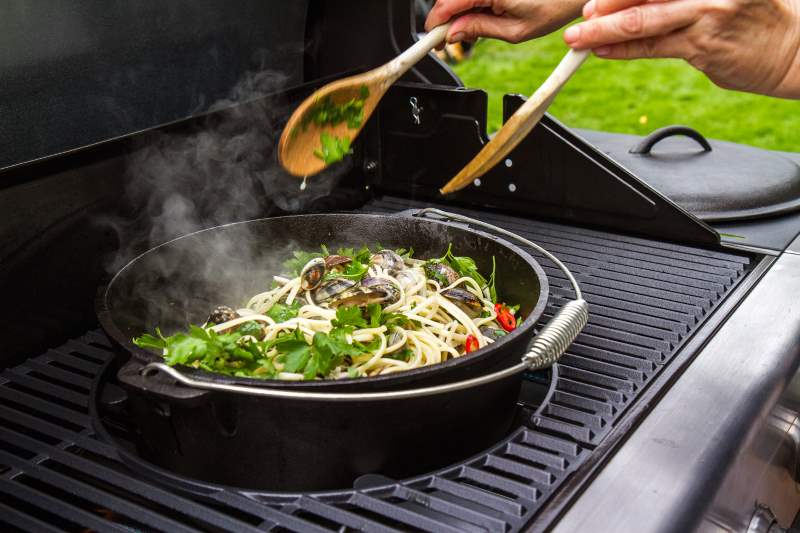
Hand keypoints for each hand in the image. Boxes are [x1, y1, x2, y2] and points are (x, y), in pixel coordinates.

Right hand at [425, 0, 584, 43]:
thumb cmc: (554, 4)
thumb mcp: (515, 30)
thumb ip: (479, 29)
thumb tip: (453, 34)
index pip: (444, 5)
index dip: (434, 25)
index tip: (432, 41)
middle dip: (447, 18)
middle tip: (454, 37)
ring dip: (461, 7)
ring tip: (480, 21)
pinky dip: (473, 0)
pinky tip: (490, 8)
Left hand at [563, 0, 799, 97]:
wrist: (793, 49)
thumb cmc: (751, 15)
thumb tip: (628, 2)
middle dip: (605, 5)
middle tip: (581, 15)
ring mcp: (707, 13)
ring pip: (642, 20)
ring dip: (602, 30)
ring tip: (577, 37)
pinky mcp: (704, 46)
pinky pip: (654, 48)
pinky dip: (623, 50)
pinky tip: (602, 51)